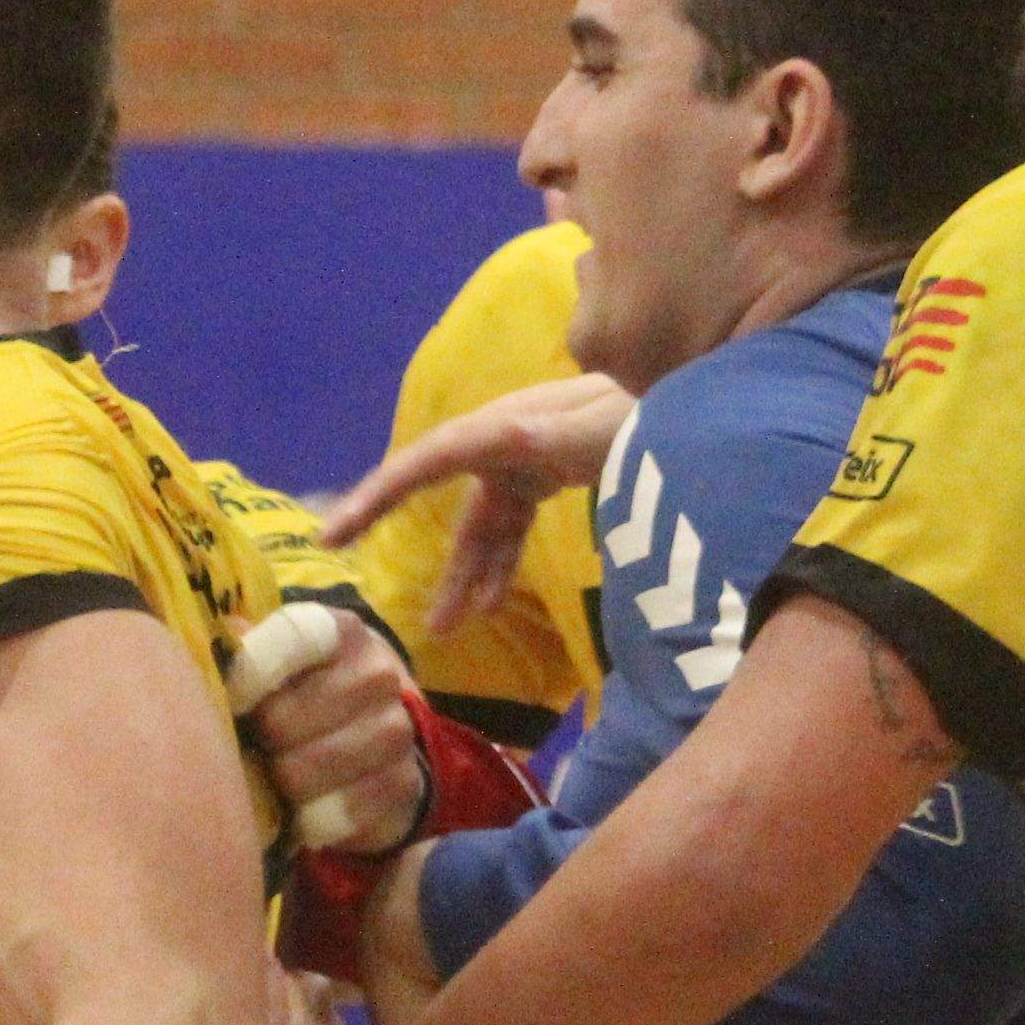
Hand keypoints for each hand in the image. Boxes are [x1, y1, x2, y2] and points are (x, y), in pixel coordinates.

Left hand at [227, 601, 426, 854]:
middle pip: (281, 721)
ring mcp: (395, 730)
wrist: (374, 729)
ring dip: (279, 784)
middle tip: (256, 743)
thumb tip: (211, 649)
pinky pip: (333, 817)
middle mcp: (377, 674)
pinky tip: (304, 809)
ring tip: (278, 776)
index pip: (292, 637)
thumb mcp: (276, 657)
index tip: (229, 698)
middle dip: (257, 740)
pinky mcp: (404, 785)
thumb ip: (241, 651)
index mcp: (341, 631)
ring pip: (302, 774)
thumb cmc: (305, 688)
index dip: (251, 671)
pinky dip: (308, 821)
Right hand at [318, 373, 637, 637]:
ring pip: (476, 523)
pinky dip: (497, 563)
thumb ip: (562, 435)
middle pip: (438, 493)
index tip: (334, 533)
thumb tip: (505, 440)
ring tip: (442, 627)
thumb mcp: (609, 425)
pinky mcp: (541, 476)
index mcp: (504, 427)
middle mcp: (501, 440)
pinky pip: (506, 527)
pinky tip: (489, 602)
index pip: (425, 462)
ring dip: (461, 573)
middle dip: (400, 535)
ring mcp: (521, 459)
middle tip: (345, 563)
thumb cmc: (648, 410)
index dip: (376, 496)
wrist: (690, 397)